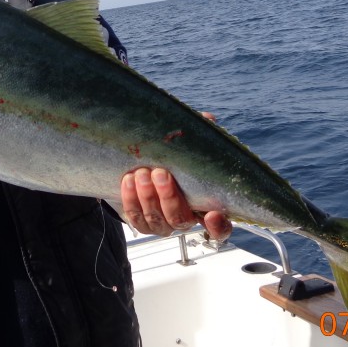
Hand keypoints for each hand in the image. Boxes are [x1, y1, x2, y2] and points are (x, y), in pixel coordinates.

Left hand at [120, 111, 231, 239]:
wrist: (144, 171)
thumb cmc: (174, 160)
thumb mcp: (187, 148)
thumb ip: (198, 137)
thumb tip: (207, 118)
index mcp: (204, 207)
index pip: (220, 228)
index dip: (218, 226)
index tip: (212, 214)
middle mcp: (184, 219)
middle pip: (179, 219)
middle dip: (169, 197)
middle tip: (160, 173)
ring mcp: (162, 224)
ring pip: (155, 218)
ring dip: (147, 196)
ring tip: (141, 173)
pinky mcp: (141, 223)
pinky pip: (135, 216)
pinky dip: (130, 198)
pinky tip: (128, 180)